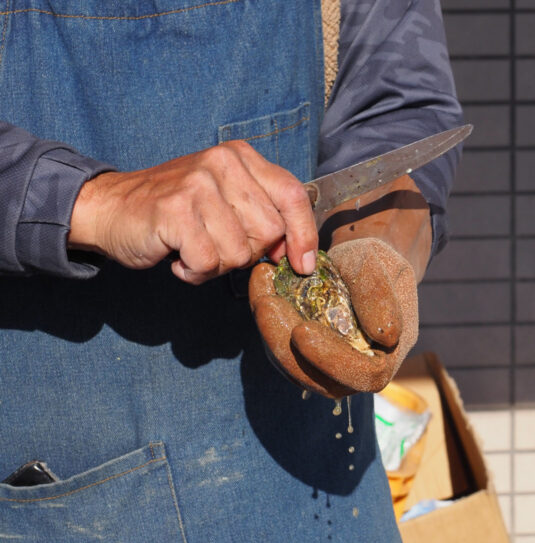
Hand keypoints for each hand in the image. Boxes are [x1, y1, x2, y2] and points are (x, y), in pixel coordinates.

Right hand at [68, 141, 317, 283]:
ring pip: (240, 252)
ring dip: (218, 264)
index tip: (303, 264)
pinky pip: (208, 262)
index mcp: (241, 157)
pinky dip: (194, 271)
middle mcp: (222, 164)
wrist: (110, 208)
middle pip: (269, 231)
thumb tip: (299, 254)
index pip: (293, 196)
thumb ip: (263, 214)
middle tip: (216, 244)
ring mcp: (198, 185)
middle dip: (247, 253)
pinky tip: (178, 256)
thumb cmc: (176, 211)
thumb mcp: (226, 199)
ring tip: (194, 247)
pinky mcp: (176, 211)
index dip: (304, 235)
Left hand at [249, 238, 417, 398]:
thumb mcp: (379, 266)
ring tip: (262, 294)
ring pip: (294, 369)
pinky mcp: (303, 358)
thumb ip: (379, 297)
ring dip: (271, 334)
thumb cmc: (376, 264)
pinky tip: (261, 289)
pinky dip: (267, 323)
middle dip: (288, 347)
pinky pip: (282, 352)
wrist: (362, 265)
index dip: (333, 359)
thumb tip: (384, 336)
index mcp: (387, 356)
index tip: (302, 330)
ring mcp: (328, 370)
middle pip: (320, 380)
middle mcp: (358, 372)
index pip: (364, 374)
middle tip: (267, 305)